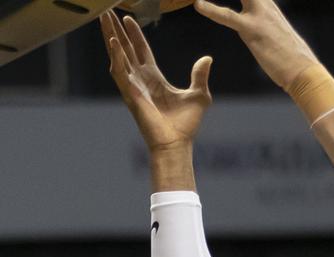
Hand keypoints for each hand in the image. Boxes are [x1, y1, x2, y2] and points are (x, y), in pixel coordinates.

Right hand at [101, 11, 211, 151]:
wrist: (177, 143)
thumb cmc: (186, 124)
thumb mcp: (199, 95)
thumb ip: (200, 75)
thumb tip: (207, 58)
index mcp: (154, 77)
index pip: (141, 50)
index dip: (134, 34)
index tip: (128, 17)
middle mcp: (140, 79)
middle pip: (124, 48)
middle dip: (116, 29)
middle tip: (106, 10)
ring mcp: (133, 85)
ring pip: (117, 55)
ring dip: (110, 36)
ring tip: (102, 18)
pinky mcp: (130, 93)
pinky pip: (119, 71)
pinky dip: (115, 56)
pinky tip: (112, 41)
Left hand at [194, 0, 317, 89]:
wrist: (305, 72)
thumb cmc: (295, 59)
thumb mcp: (280, 36)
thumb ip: (268, 26)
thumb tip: (266, 30)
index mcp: (270, 6)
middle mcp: (265, 6)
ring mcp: (259, 17)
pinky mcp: (253, 31)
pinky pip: (228, 17)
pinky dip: (212, 10)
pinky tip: (198, 5)